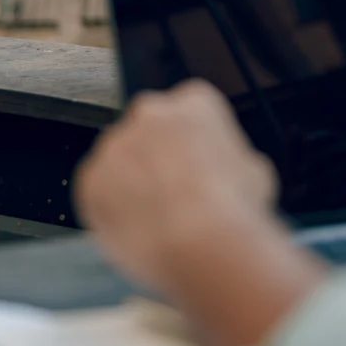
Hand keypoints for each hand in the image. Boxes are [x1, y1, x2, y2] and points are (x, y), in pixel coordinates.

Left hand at [74, 80, 324, 345]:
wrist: (201, 244)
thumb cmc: (233, 208)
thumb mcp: (254, 169)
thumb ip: (228, 157)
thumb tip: (222, 170)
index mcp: (194, 100)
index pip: (190, 110)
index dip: (197, 142)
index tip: (200, 164)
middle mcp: (149, 112)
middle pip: (151, 129)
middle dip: (159, 154)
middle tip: (177, 189)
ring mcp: (115, 144)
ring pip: (122, 160)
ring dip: (134, 180)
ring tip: (159, 215)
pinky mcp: (91, 179)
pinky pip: (99, 190)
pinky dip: (114, 206)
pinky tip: (140, 225)